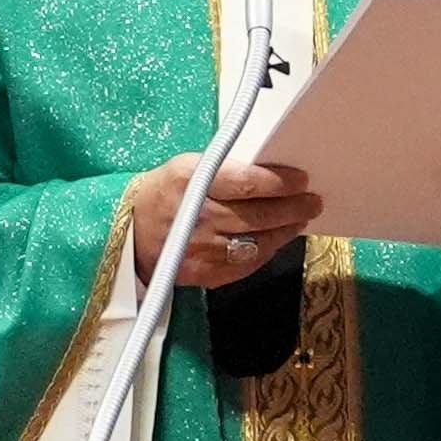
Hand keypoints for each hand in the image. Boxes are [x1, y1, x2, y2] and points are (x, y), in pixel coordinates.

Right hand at [123, 153, 321, 293]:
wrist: (127, 233)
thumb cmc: (163, 192)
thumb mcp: (186, 166)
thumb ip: (225, 169)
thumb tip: (270, 174)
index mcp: (192, 181)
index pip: (249, 183)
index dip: (281, 183)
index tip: (302, 180)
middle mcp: (199, 217)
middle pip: (259, 215)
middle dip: (293, 208)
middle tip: (313, 201)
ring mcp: (201, 250)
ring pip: (258, 243)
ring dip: (285, 231)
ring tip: (299, 219)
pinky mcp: (203, 274)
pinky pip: (246, 266)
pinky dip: (266, 252)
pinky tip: (276, 240)